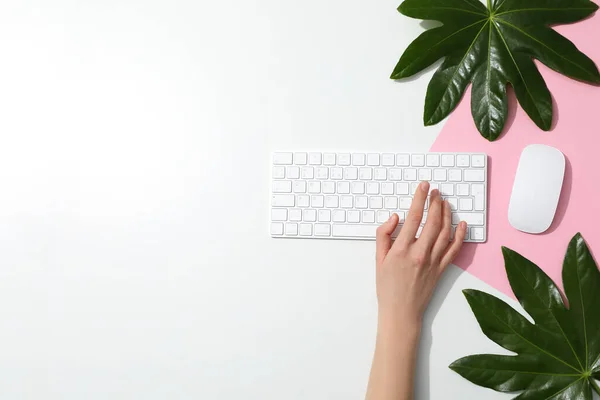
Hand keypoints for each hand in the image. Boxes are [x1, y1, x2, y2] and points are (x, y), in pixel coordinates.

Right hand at [375, 181, 466, 328]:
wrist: (401, 312)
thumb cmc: (387, 287)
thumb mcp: (378, 259)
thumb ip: (384, 235)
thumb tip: (394, 217)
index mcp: (402, 250)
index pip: (414, 217)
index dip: (420, 199)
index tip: (423, 187)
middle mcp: (420, 254)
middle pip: (432, 221)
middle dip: (435, 203)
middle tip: (436, 192)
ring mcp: (433, 262)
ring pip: (445, 232)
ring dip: (447, 214)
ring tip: (445, 202)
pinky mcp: (442, 269)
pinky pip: (454, 249)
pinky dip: (460, 235)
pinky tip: (461, 224)